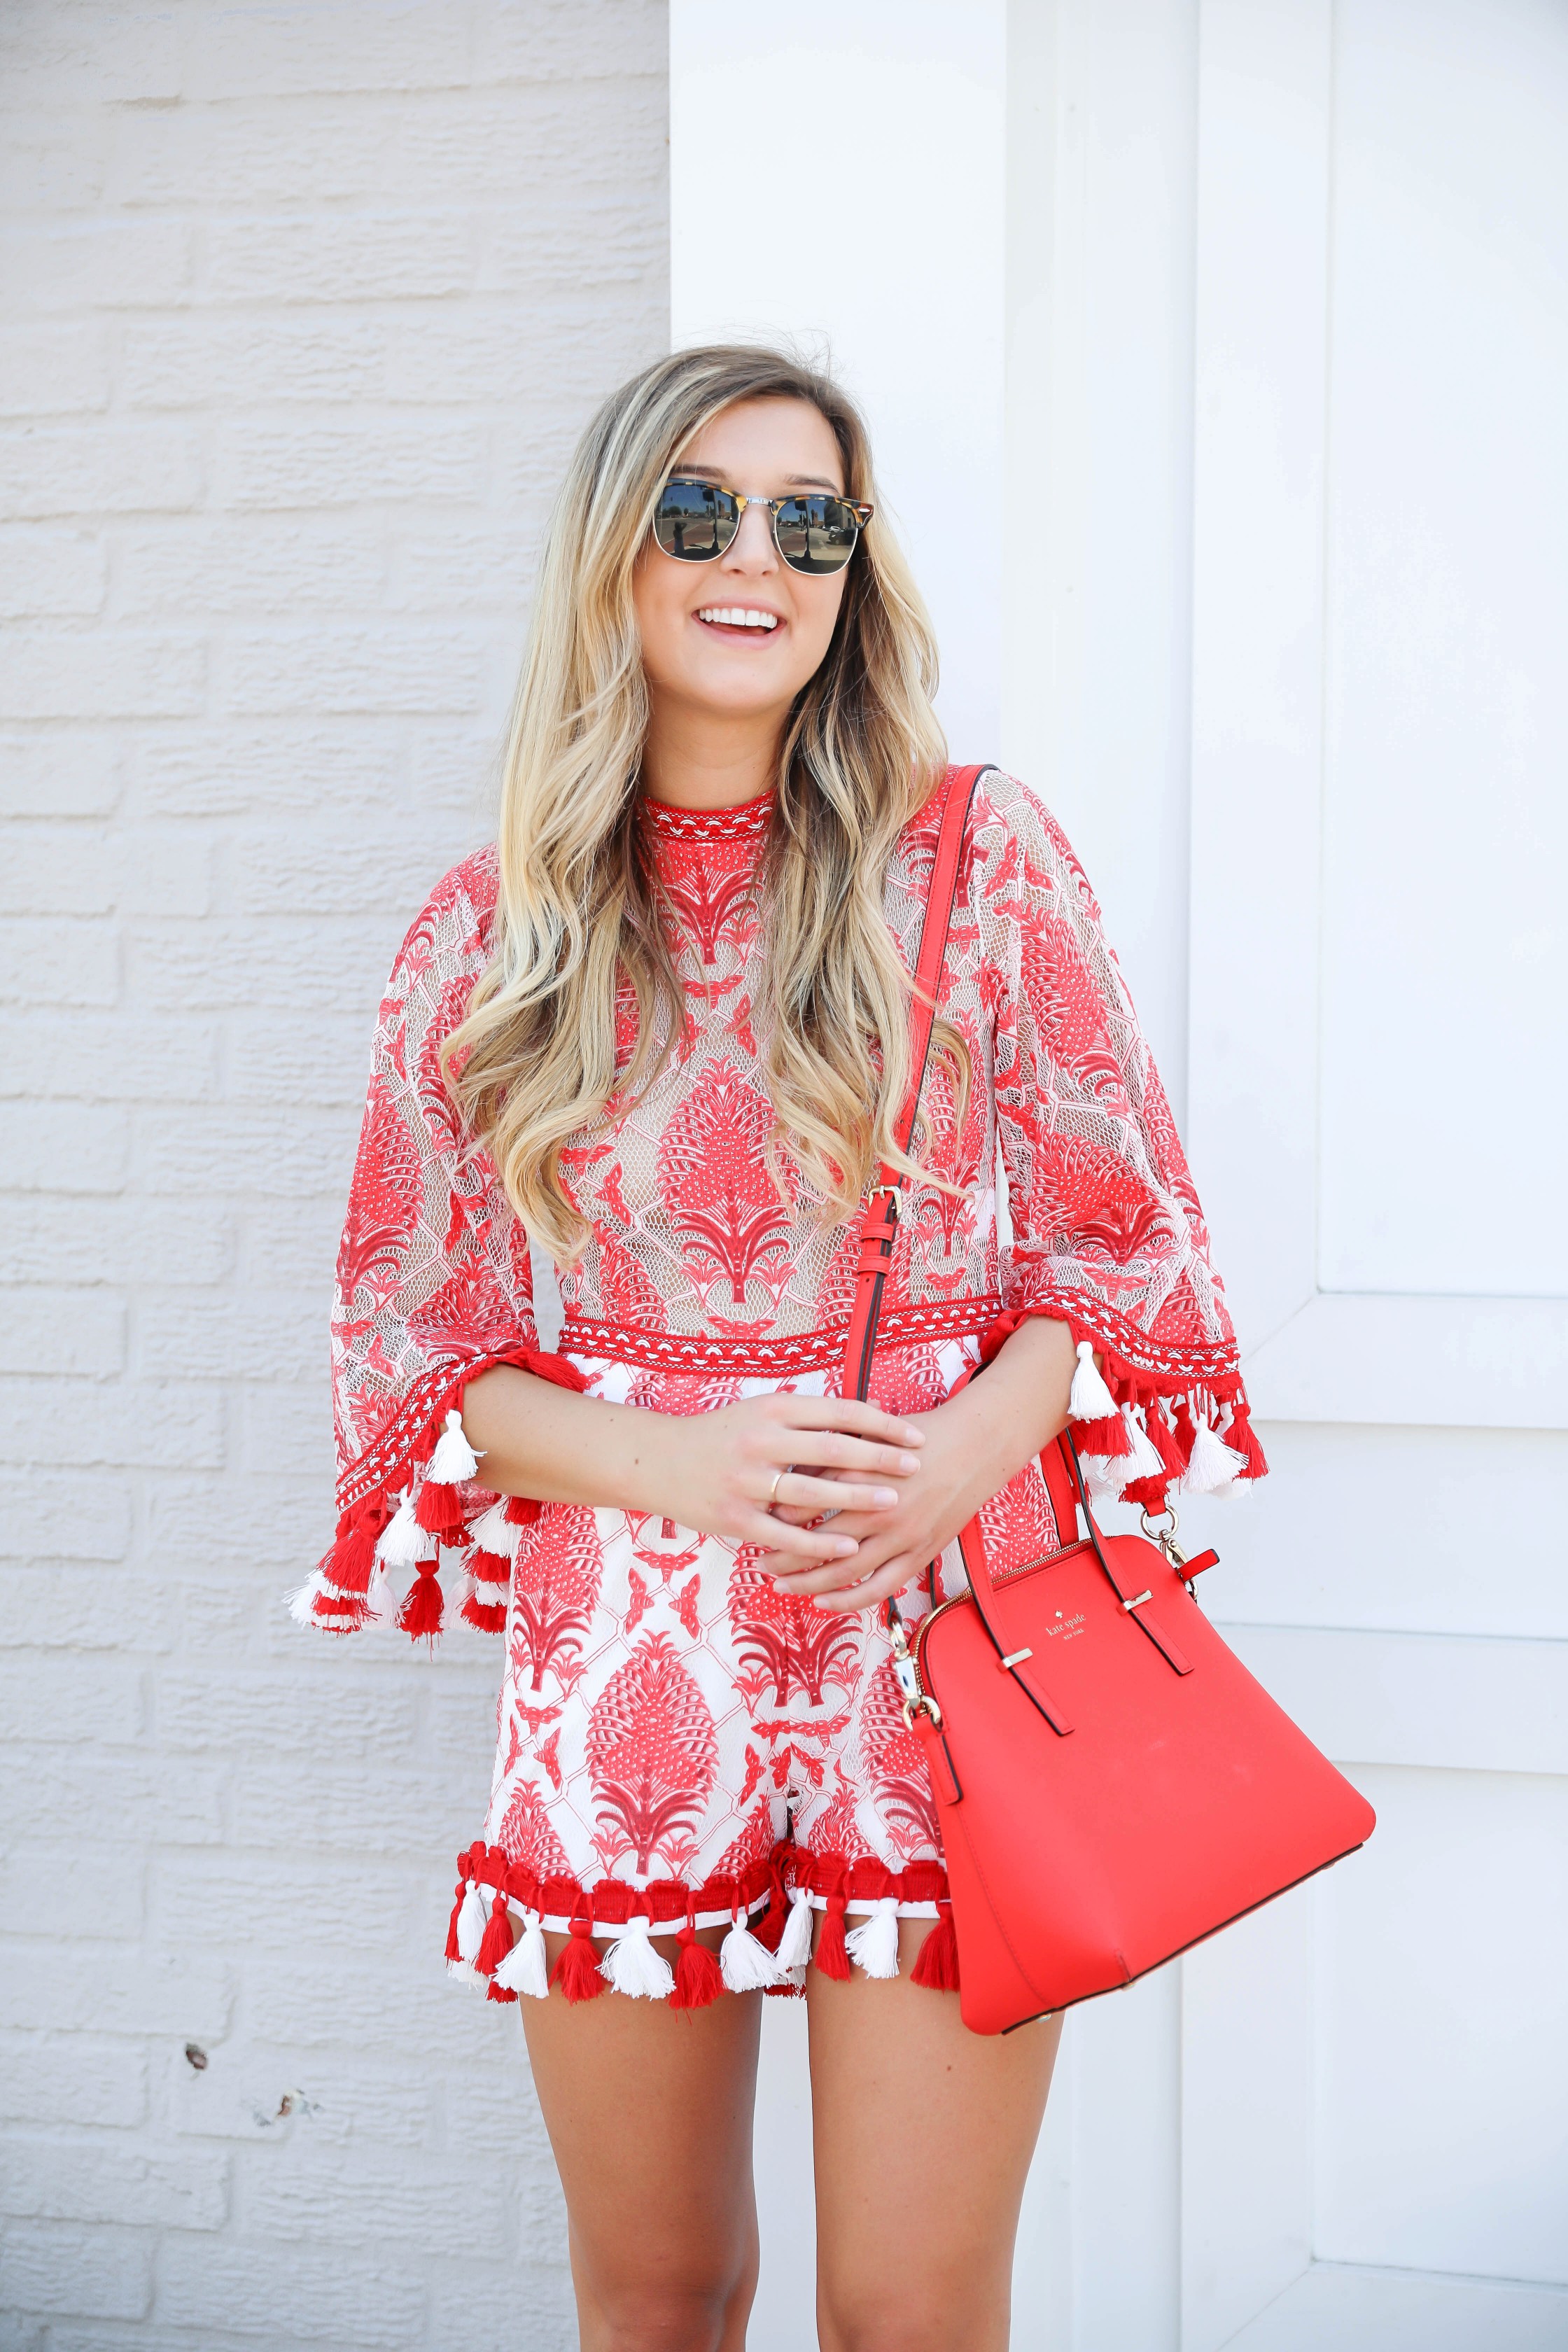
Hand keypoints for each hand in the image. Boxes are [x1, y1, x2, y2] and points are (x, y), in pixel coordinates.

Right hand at [653, 1391, 924, 1567]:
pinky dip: (820, 1541)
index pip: (839, 1413)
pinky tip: (849, 1546)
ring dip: (856, 1498)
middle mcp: (761, 1441)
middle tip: (916, 1468)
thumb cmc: (719, 1435)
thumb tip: (869, 1411)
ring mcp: (746, 1481)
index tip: (914, 1436)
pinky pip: (786, 1533)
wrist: (656, 1461)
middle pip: (832, 1449)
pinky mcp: (735, 1518)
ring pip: (812, 1492)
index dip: (881, 1425)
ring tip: (892, 1503)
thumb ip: (809, 1415)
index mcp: (773, 1410)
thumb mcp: (761, 1412)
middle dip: (879, 1459)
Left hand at [754, 1393, 988, 1611]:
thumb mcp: (868, 1435)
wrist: (973, 1447)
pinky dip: (848, 1600)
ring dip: (807, 1584)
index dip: (774, 1515)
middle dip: (782, 1556)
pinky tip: (824, 1603)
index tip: (756, 1522)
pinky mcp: (920, 1553)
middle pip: (817, 1541)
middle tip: (759, 1562)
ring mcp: (901, 1534)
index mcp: (861, 1472)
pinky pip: (879, 1587)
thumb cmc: (915, 1437)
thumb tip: (785, 1471)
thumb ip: (829, 1451)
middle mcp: (879, 1506)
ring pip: (844, 1571)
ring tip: (780, 1586)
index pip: (804, 1500)